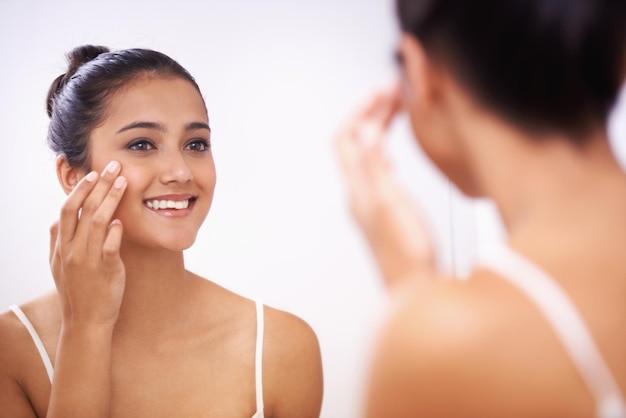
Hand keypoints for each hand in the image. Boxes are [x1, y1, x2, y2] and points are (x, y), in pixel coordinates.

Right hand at [49, 161, 126, 327]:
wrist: (85, 321)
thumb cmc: (76, 292)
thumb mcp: (58, 266)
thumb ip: (57, 242)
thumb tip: (56, 222)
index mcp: (61, 246)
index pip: (68, 209)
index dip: (80, 189)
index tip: (92, 174)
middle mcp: (72, 250)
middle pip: (83, 209)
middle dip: (99, 184)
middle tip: (113, 166)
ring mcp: (88, 260)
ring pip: (98, 221)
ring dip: (111, 198)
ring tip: (124, 182)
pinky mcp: (106, 270)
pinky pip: (110, 246)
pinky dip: (116, 231)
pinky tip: (122, 220)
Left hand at [335, 83, 434, 290]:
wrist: (415, 290)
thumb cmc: (407, 255)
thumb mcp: (391, 204)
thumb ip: (376, 167)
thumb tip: (364, 129)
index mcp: (358, 188)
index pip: (346, 138)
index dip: (360, 110)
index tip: (381, 91)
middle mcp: (359, 191)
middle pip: (355, 141)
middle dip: (370, 111)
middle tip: (393, 91)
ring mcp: (371, 199)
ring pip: (366, 152)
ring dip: (377, 126)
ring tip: (396, 106)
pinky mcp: (385, 207)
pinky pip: (378, 165)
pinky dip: (385, 145)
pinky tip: (395, 145)